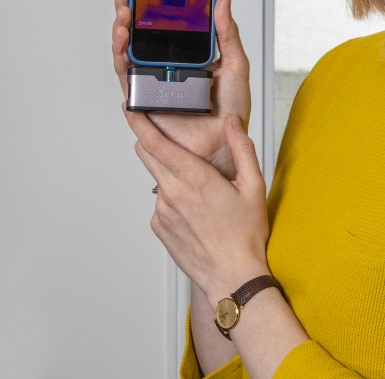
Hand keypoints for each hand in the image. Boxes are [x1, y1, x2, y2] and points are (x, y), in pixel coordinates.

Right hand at [113, 0, 250, 178]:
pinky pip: (127, 76)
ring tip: (123, 13)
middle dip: (129, 9)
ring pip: (129, 51)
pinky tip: (122, 40)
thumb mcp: (236, 64)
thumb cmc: (232, 111)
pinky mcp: (144, 99)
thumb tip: (223, 0)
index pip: (166, 24)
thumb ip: (227, 33)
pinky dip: (121, 57)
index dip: (155, 3)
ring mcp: (153, 82)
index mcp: (188, 55)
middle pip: (141, 33)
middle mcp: (166, 66)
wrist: (223, 145)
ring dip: (121, 29)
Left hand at [133, 113, 270, 304]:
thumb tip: (232, 123)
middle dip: (153, 141)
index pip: (156, 143)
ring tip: (203, 191)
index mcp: (194, 178)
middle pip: (149, 156)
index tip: (130, 107)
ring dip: (172, 173)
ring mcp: (161, 212)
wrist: (232, 276)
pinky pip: (162, 202)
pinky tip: (198, 211)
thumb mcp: (254, 186)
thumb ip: (242, 149)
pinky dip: (175, 197)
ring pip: (159, 179)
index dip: (140, 122)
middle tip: (169, 136)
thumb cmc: (245, 234)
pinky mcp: (159, 227)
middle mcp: (172, 193)